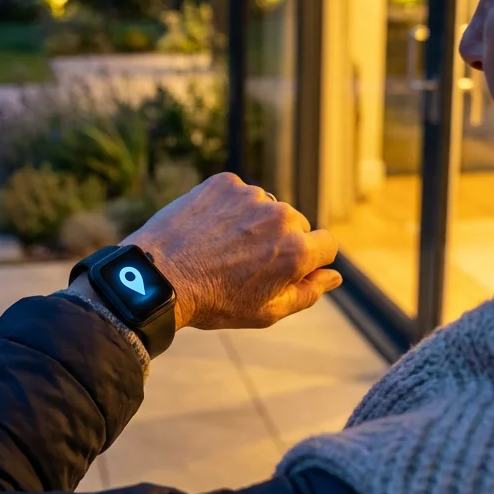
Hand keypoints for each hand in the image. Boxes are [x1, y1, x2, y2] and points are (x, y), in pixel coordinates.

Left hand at [121, 173, 341, 329]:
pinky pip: (238, 193)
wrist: (158, 276)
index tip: (285, 268)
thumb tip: (335, 276)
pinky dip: (228, 208)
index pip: (327, 244)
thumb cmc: (214, 302)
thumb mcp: (267, 311)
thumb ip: (308, 293)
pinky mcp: (224, 182)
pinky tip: (208, 230)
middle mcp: (280, 216)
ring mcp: (251, 195)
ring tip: (221, 247)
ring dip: (253, 222)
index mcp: (297, 251)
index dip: (309, 259)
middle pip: (295, 225)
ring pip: (265, 207)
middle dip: (279, 240)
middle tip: (244, 263)